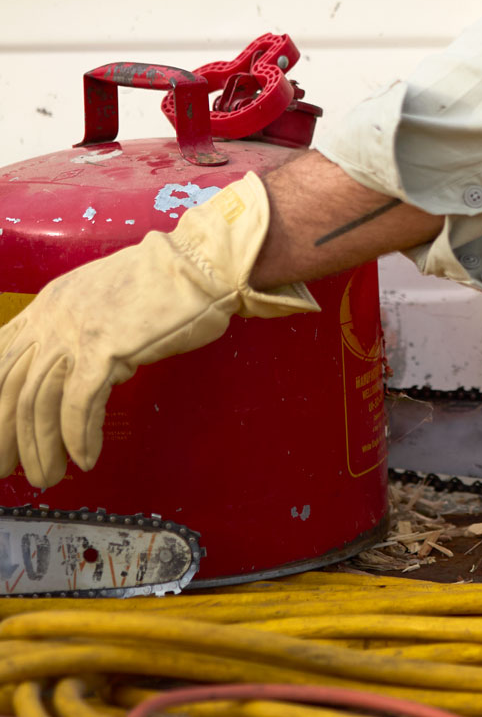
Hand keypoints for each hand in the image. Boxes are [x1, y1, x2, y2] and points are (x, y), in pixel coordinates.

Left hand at [0, 174, 316, 488]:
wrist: (202, 262)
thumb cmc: (167, 282)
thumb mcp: (105, 299)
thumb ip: (81, 330)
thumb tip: (77, 371)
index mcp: (49, 304)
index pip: (2, 358)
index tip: (2, 432)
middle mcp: (52, 317)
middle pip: (10, 388)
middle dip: (6, 435)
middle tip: (5, 470)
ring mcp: (76, 332)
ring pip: (40, 404)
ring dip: (42, 448)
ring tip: (49, 477)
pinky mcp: (105, 349)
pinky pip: (80, 406)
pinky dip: (80, 437)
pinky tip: (86, 458)